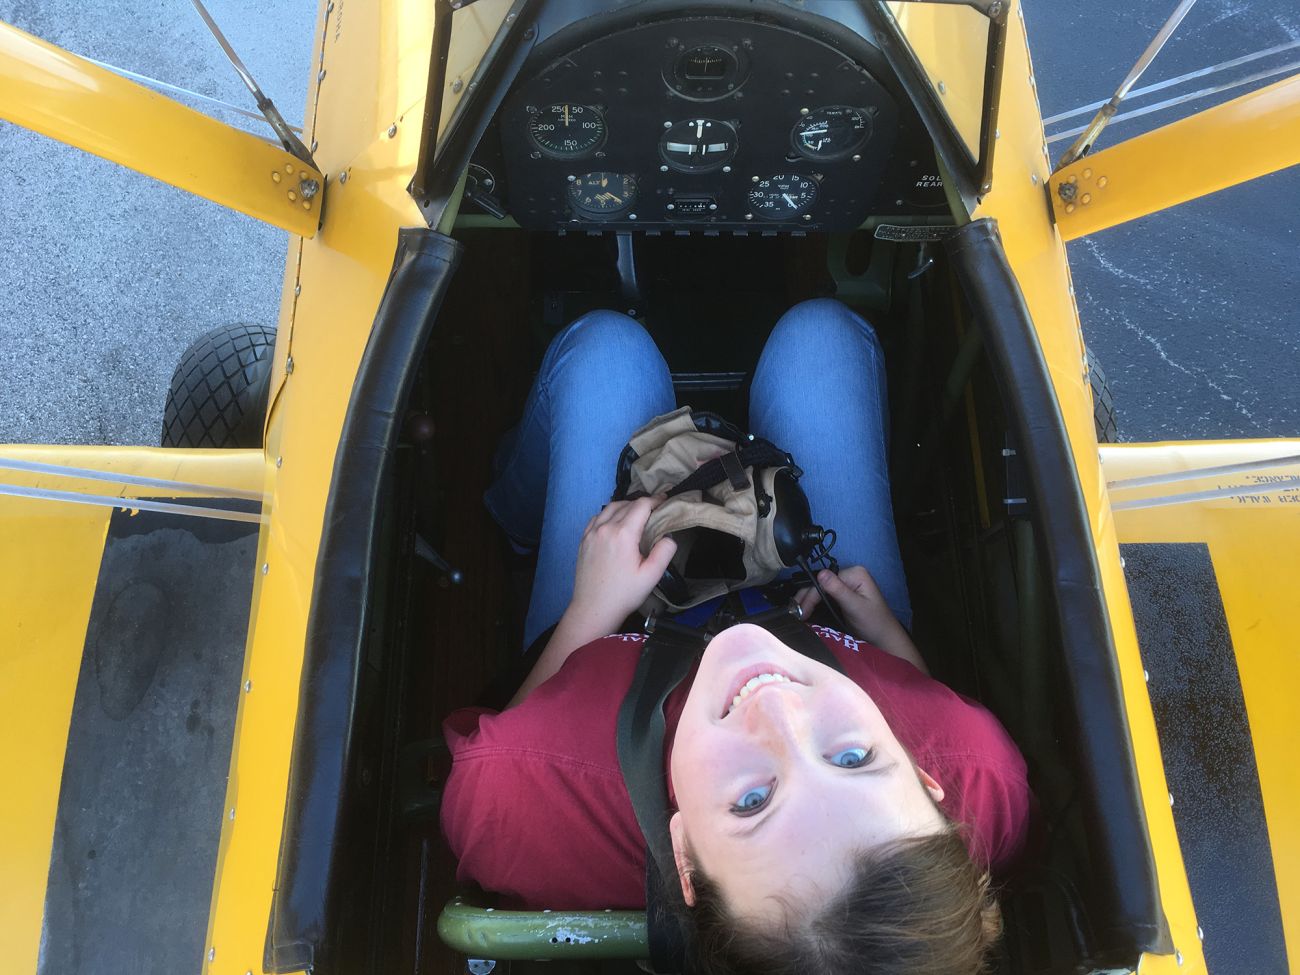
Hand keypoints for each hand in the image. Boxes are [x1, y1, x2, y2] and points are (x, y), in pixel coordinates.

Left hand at [566, 497, 676, 636]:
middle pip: (626, 504)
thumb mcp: (651, 576)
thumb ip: (664, 552)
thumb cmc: (623, 594)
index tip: (665, 500)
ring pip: (610, 508)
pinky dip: (609, 514)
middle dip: (642, 503)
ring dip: (626, 506)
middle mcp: (605, 528)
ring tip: (637, 513)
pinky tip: (616, 522)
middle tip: (655, 509)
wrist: (593, 609)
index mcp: (623, 534)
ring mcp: (591, 533)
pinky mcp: (584, 540)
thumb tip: (668, 537)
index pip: (641, 505)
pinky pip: (598, 518)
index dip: (655, 500)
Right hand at [796, 565, 906, 647]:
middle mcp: (849, 576)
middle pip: (820, 584)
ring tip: (795, 614)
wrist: (884, 640)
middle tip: (793, 614)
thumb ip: (839, 590)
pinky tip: (804, 611)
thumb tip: (821, 574)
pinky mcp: (842, 596)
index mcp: (854, 574)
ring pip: (820, 590)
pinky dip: (813, 604)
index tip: (800, 612)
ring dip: (807, 601)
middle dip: (806, 599)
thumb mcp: (855, 607)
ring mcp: (845, 585)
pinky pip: (824, 596)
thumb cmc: (874, 623)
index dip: (811, 595)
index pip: (825, 581)